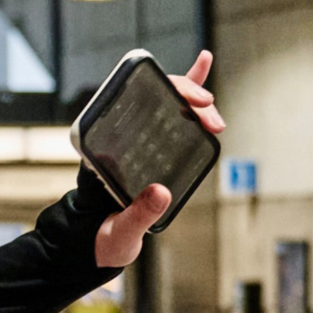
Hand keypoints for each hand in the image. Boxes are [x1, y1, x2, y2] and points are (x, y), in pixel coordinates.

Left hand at [94, 52, 222, 268]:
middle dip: (189, 99)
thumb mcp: (122, 230)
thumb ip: (139, 213)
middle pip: (157, 101)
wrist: (97, 247)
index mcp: (107, 150)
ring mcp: (136, 143)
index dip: (172, 93)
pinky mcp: (151, 152)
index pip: (138, 104)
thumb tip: (161, 192)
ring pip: (166, 105)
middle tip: (213, 119)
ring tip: (214, 115)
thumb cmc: (104, 238)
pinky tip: (202, 65)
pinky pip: (169, 117)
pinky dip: (187, 96)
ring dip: (194, 101)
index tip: (197, 103)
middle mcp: (121, 140)